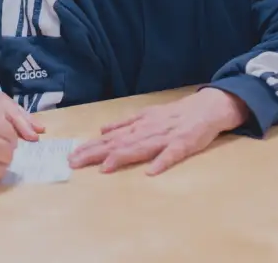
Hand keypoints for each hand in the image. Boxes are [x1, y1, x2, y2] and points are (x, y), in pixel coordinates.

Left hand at [0, 86, 44, 140]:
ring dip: (27, 122)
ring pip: (16, 110)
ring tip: (36, 134)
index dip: (0, 118)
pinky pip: (20, 112)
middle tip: (29, 136)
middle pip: (7, 106)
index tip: (8, 132)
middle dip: (20, 122)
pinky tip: (39, 128)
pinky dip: (30, 121)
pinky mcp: (7, 108)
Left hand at [68, 88, 248, 175]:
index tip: (71, 157)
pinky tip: (152, 171)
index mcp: (139, 126)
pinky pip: (172, 153)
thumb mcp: (147, 115)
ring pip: (140, 148)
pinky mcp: (184, 144)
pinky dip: (162, 161)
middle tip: (75, 162)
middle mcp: (148, 130)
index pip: (110, 139)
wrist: (206, 106)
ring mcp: (166, 137)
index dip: (91, 148)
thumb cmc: (175, 114)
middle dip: (96, 153)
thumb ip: (125, 124)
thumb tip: (102, 130)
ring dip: (122, 157)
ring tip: (104, 167)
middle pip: (119, 143)